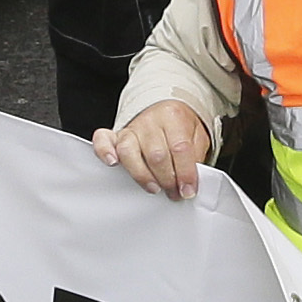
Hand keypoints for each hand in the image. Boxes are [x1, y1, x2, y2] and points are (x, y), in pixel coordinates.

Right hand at [94, 100, 214, 200]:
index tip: (188, 190)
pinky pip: (103, 140)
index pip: (180, 148)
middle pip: (156, 154)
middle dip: (167, 180)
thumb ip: (195, 156)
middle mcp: (150, 121)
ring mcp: (131, 128)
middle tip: (174, 193)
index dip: (186, 173)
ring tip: (154, 188)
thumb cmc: (180, 125)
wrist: (165, 108)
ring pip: (130, 152)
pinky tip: (112, 163)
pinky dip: (105, 152)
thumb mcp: (197, 135)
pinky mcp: (116, 135)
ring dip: (143, 175)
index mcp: (173, 116)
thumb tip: (189, 182)